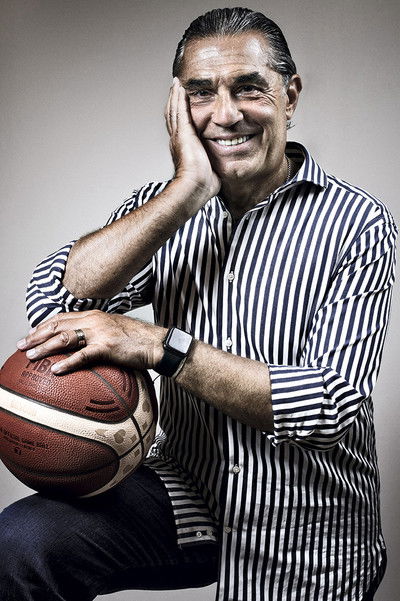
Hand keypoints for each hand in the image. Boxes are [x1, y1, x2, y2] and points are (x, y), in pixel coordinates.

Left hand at [17, 311, 165, 374]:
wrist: (157, 343)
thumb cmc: (137, 341)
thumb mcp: (114, 331)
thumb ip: (97, 334)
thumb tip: (84, 345)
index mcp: (95, 315)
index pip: (62, 317)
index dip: (44, 325)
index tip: (31, 334)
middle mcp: (94, 320)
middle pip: (58, 325)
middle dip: (36, 335)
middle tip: (21, 345)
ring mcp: (100, 333)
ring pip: (65, 338)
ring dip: (44, 347)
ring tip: (30, 356)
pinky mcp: (107, 347)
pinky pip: (82, 355)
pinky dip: (66, 362)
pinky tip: (55, 369)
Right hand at [165, 78, 219, 203]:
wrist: (194, 187)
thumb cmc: (203, 186)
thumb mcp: (209, 171)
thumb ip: (213, 165)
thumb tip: (222, 169)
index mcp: (183, 149)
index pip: (180, 128)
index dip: (179, 117)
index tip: (181, 107)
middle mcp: (177, 141)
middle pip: (173, 116)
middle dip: (174, 102)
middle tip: (176, 89)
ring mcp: (178, 135)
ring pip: (174, 110)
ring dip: (175, 96)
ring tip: (176, 84)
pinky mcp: (183, 132)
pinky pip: (179, 109)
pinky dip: (178, 97)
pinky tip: (180, 87)